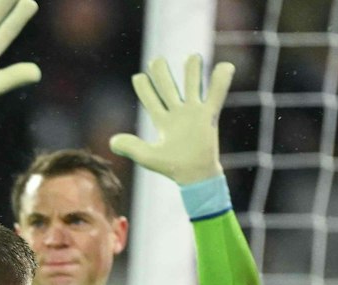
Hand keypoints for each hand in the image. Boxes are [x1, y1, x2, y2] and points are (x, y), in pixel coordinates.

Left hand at [110, 54, 235, 185]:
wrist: (194, 175)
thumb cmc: (171, 167)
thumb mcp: (147, 157)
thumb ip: (131, 147)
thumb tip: (112, 141)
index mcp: (163, 121)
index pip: (151, 100)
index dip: (144, 88)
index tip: (138, 76)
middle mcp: (178, 113)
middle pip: (169, 87)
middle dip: (162, 73)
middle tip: (157, 60)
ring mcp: (194, 112)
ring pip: (193, 85)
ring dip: (192, 70)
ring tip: (192, 56)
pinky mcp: (209, 115)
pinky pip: (216, 94)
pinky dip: (220, 80)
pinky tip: (225, 65)